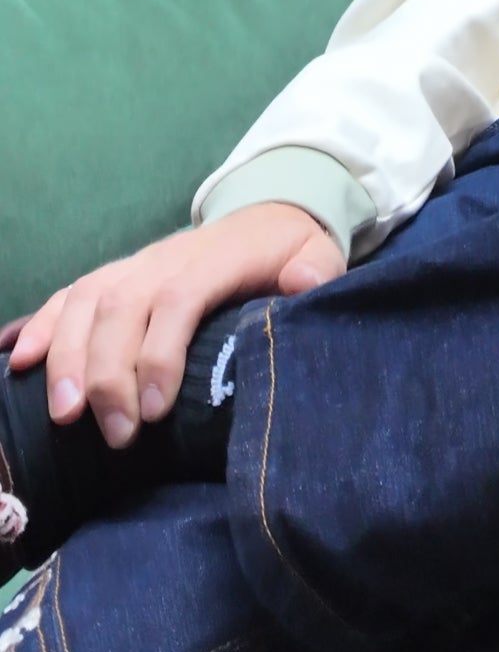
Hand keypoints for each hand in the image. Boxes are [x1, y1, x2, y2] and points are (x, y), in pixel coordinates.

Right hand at [4, 202, 344, 448]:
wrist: (267, 215)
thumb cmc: (288, 253)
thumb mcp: (316, 257)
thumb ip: (315, 271)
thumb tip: (306, 285)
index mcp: (211, 260)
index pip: (176, 301)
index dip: (159, 355)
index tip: (155, 413)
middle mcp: (162, 260)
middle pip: (120, 310)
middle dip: (109, 376)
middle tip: (116, 436)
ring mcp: (133, 266)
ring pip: (86, 303)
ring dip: (67, 358)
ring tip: (62, 414)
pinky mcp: (114, 276)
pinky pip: (68, 296)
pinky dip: (42, 326)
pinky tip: (21, 364)